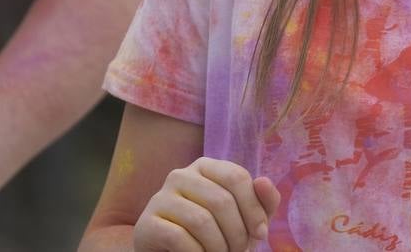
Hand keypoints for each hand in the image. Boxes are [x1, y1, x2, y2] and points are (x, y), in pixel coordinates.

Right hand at [133, 157, 280, 251]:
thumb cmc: (215, 234)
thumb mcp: (244, 218)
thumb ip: (262, 201)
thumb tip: (263, 181)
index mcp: (205, 167)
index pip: (236, 177)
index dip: (254, 209)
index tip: (260, 235)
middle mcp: (180, 175)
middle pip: (220, 201)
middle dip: (237, 234)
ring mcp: (160, 198)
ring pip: (201, 220)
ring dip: (218, 247)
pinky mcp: (147, 224)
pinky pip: (179, 238)